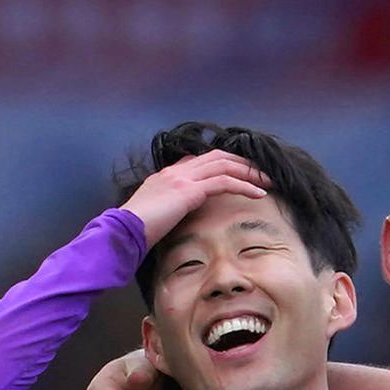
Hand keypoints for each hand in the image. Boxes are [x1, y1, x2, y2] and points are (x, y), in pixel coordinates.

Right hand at [119, 151, 268, 246]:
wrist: (121, 232)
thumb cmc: (134, 232)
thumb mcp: (154, 217)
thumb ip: (168, 212)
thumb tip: (178, 222)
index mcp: (166, 176)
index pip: (200, 160)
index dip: (224, 163)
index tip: (241, 172)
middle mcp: (175, 171)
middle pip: (217, 156)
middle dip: (243, 163)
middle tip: (262, 173)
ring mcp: (182, 178)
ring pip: (225, 165)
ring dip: (250, 172)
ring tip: (268, 182)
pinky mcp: (189, 190)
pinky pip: (225, 182)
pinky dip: (245, 186)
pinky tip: (259, 194)